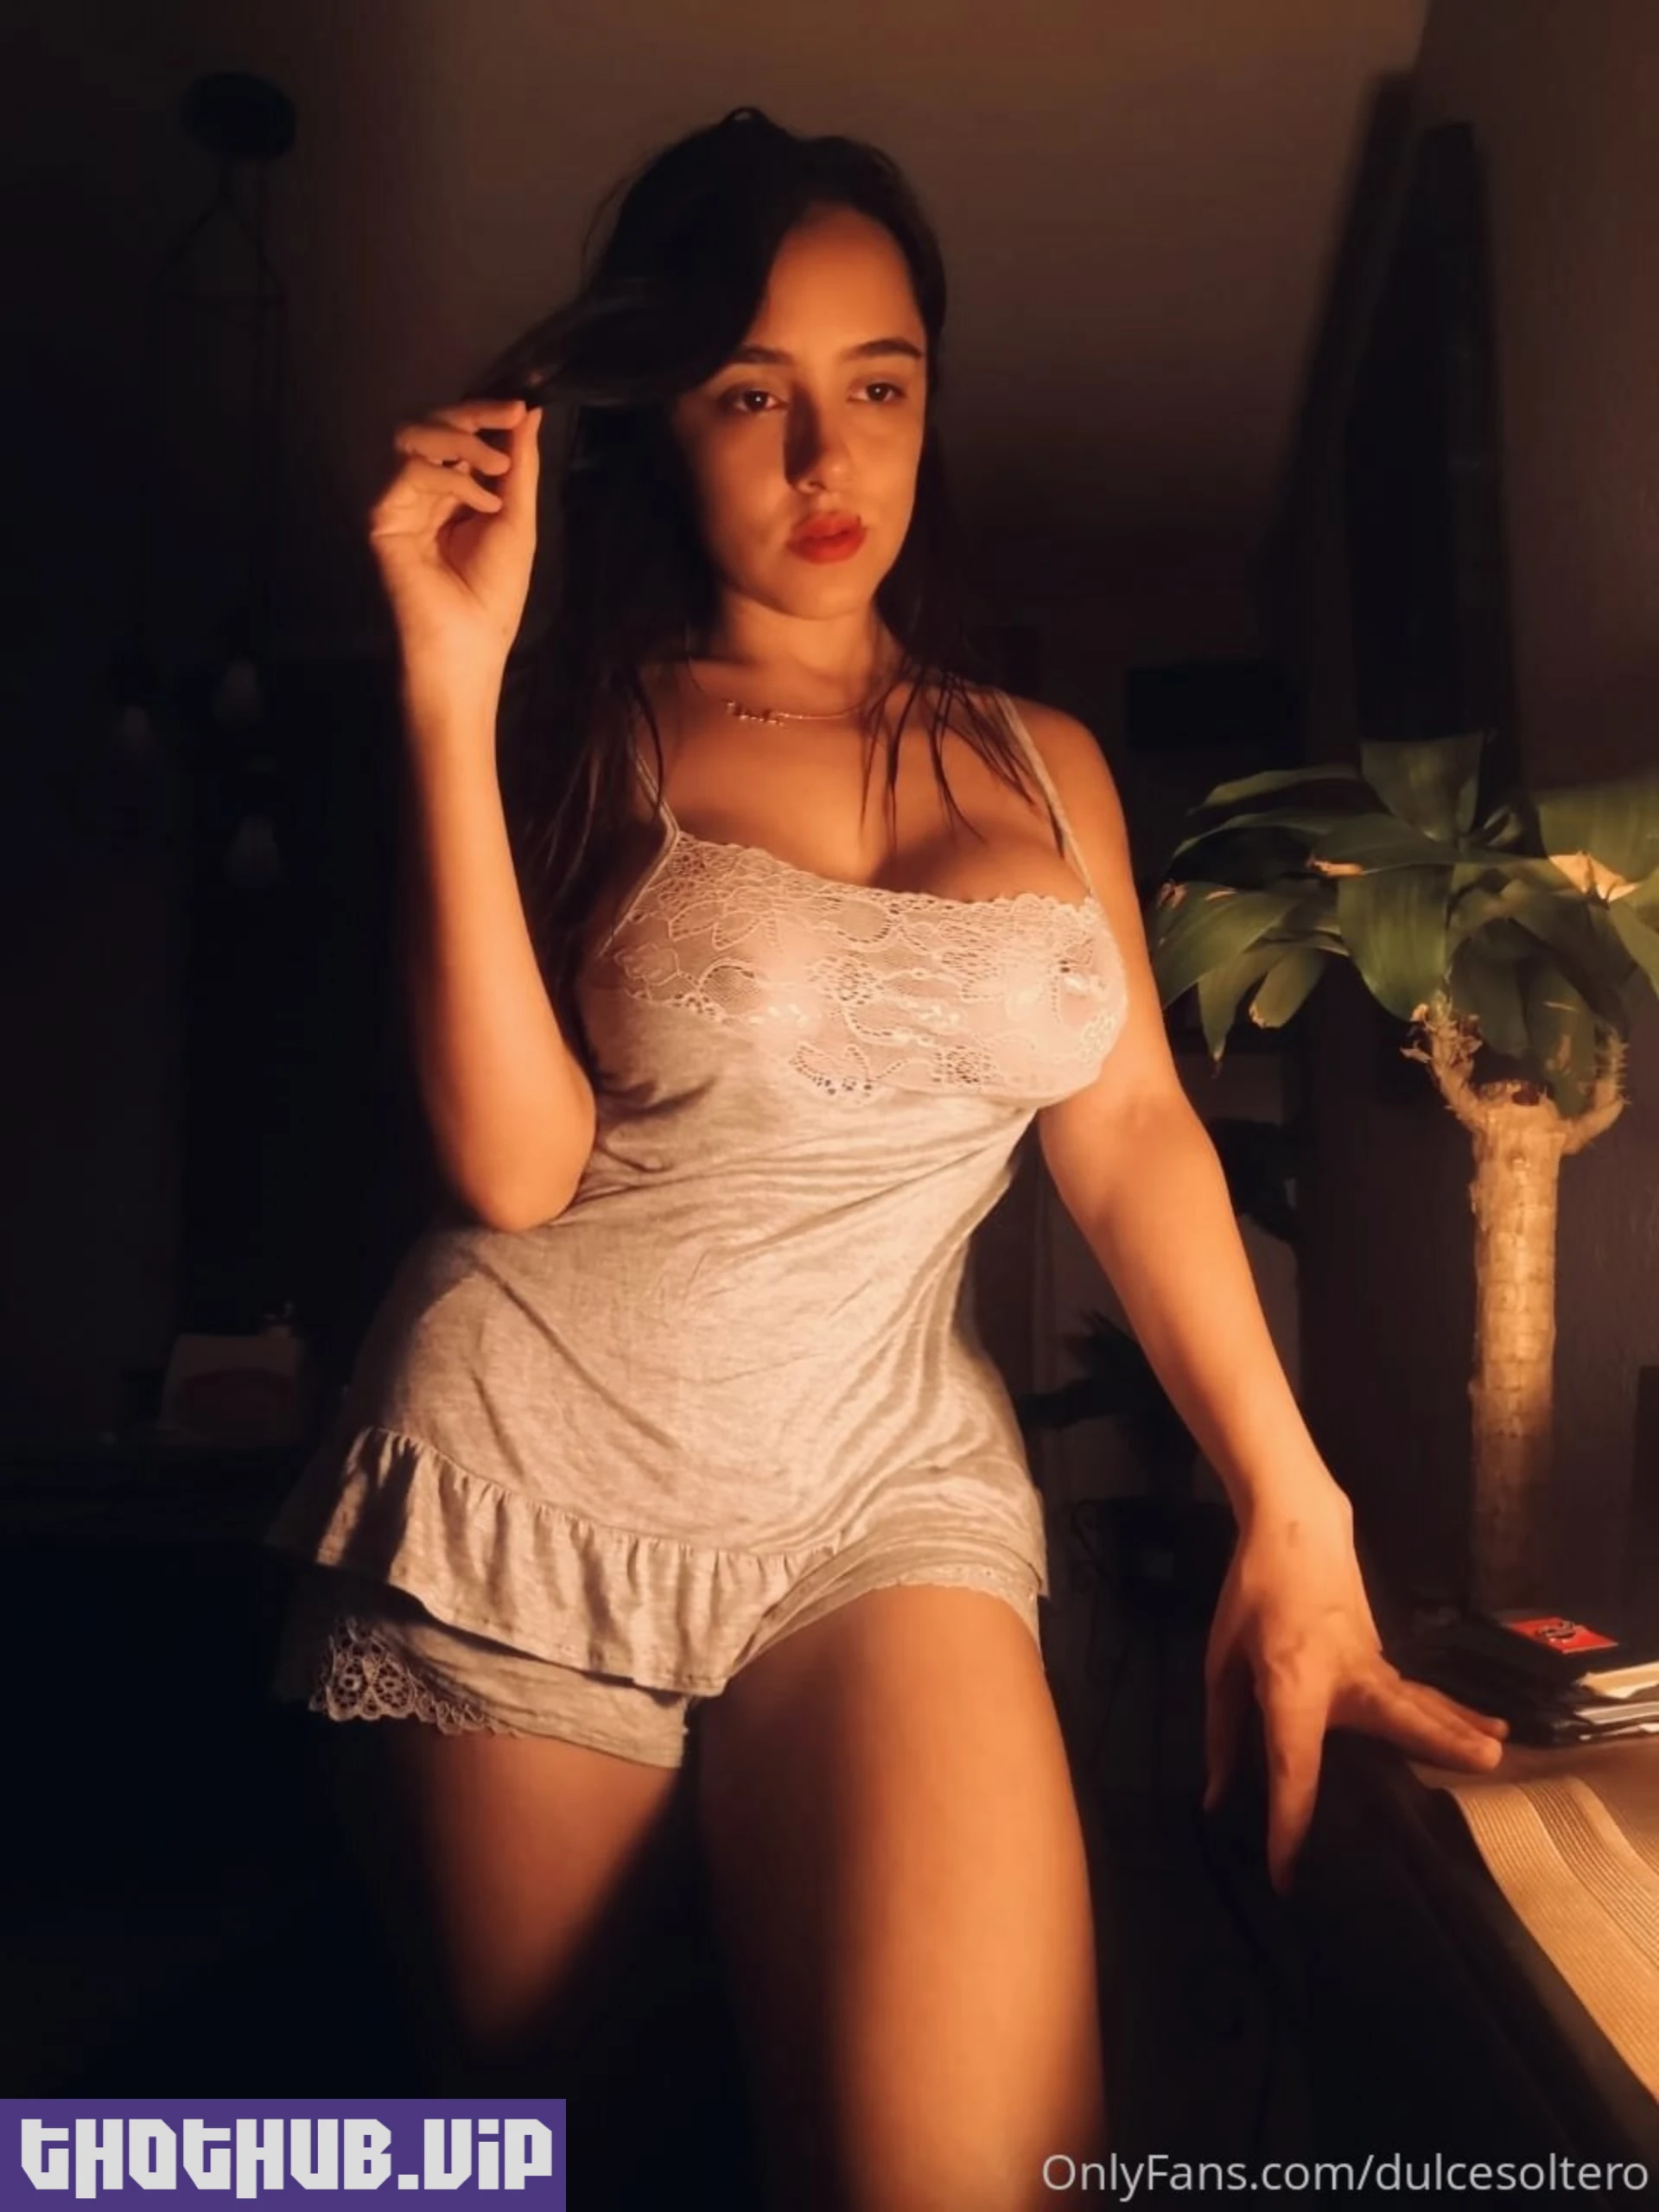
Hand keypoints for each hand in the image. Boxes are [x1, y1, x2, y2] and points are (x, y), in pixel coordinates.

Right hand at [367, 395, 542, 701]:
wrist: (469, 644)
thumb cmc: (495, 593)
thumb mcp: (518, 520)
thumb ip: (519, 468)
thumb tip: (529, 414)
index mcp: (456, 491)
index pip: (460, 435)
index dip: (486, 413)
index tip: (519, 406)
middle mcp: (424, 491)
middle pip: (432, 425)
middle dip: (472, 415)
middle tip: (506, 420)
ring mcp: (401, 501)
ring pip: (415, 438)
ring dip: (461, 442)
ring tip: (496, 468)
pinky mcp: (384, 517)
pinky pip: (411, 472)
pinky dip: (452, 479)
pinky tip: (482, 507)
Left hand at [1201, 1483, 1508, 1896]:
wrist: (1294, 1527)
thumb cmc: (1251, 1594)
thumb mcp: (1222, 1660)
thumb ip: (1223, 1731)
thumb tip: (1219, 1798)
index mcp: (1293, 1682)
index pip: (1293, 1764)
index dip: (1288, 1823)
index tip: (1289, 1875)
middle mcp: (1345, 1677)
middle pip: (1396, 1717)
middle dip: (1434, 1743)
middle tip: (1482, 1766)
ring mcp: (1372, 1664)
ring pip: (1420, 1703)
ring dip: (1458, 1729)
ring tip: (1499, 1755)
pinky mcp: (1382, 1658)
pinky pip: (1418, 1694)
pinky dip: (1450, 1713)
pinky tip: (1487, 1728)